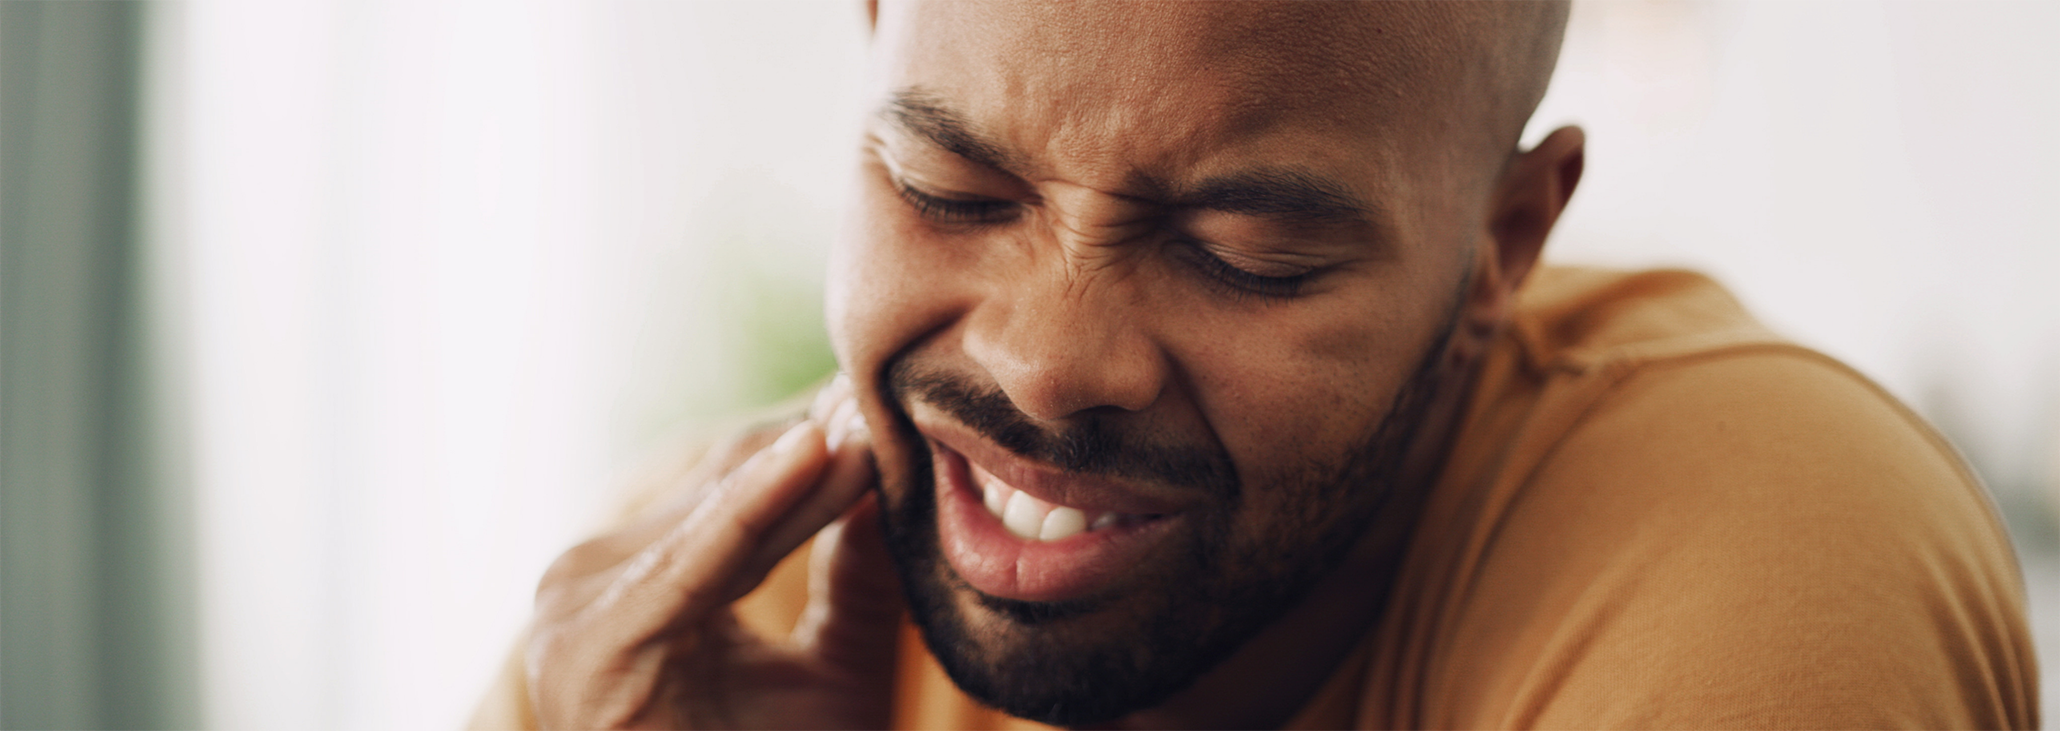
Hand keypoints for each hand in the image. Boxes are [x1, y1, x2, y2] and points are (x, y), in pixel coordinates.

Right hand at [525, 378, 902, 729]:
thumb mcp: (836, 669)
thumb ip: (855, 578)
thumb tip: (891, 475)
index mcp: (633, 582)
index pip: (739, 490)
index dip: (822, 448)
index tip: (897, 399)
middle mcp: (588, 582)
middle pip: (726, 486)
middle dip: (819, 443)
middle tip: (901, 391)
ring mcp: (576, 608)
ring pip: (720, 509)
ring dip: (808, 464)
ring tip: (886, 421)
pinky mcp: (593, 641)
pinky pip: (697, 559)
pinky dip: (759, 506)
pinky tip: (819, 454)